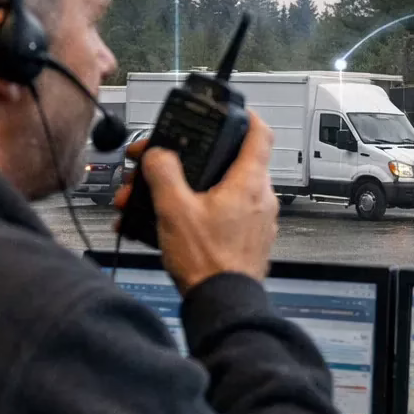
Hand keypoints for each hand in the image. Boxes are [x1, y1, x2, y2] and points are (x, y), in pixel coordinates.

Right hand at [114, 114, 279, 293]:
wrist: (222, 303)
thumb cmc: (207, 261)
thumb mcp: (175, 210)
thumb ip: (164, 174)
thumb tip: (158, 154)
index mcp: (249, 182)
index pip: (259, 133)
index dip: (245, 115)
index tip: (232, 110)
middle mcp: (260, 197)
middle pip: (228, 163)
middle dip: (188, 163)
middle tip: (160, 167)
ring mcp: (257, 219)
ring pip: (221, 190)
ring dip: (186, 190)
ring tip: (152, 202)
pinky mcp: (248, 238)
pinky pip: (223, 214)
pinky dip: (197, 211)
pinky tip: (168, 224)